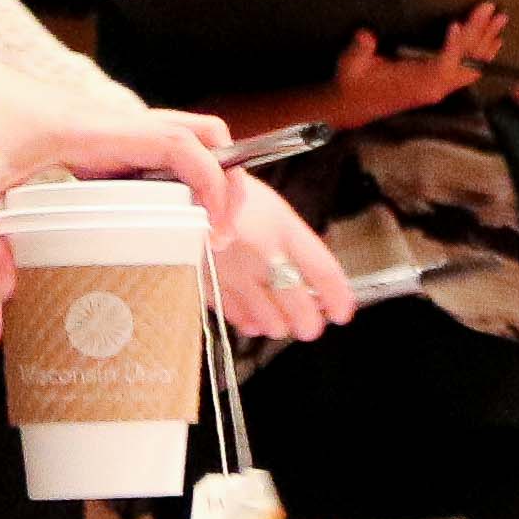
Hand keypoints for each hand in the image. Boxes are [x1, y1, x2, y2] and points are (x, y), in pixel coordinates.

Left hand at [0, 35, 335, 341]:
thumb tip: (2, 287)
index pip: (182, 145)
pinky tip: (139, 227)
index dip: (212, 184)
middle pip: (197, 135)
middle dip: (223, 180)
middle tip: (213, 235)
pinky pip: (143, 157)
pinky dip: (162, 184)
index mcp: (95, 128)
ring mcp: (99, 131)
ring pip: (174, 143)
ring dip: (195, 181)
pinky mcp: (85, 141)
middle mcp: (107, 125)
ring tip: (187, 237)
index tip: (212, 233)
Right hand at [211, 176, 352, 337]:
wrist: (176, 193)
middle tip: (311, 323)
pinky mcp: (211, 287)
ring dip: (280, 324)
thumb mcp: (270, 207)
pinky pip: (239, 319)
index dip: (339, 298)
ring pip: (271, 321)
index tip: (343, 310)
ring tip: (281, 318)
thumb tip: (314, 276)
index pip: (324, 272)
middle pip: (301, 308)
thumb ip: (294, 243)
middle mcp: (263, 254)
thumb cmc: (225, 195)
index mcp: (283, 228)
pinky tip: (254, 315)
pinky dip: (250, 322)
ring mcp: (236, 274)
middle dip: (310, 323)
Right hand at [317, 1, 510, 130]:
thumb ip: (360, 50)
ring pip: (471, 67)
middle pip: (465, 62)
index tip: (457, 23)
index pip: (443, 64)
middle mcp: (433, 87)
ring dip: (486, 42)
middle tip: (491, 9)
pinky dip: (481, 55)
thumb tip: (366, 36)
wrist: (351, 107)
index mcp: (416, 83)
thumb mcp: (350, 64)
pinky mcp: (438, 85)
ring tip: (501, 19)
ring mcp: (439, 88)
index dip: (453, 45)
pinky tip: (493, 42)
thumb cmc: (352, 82)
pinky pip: (467, 71)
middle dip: (479, 34)